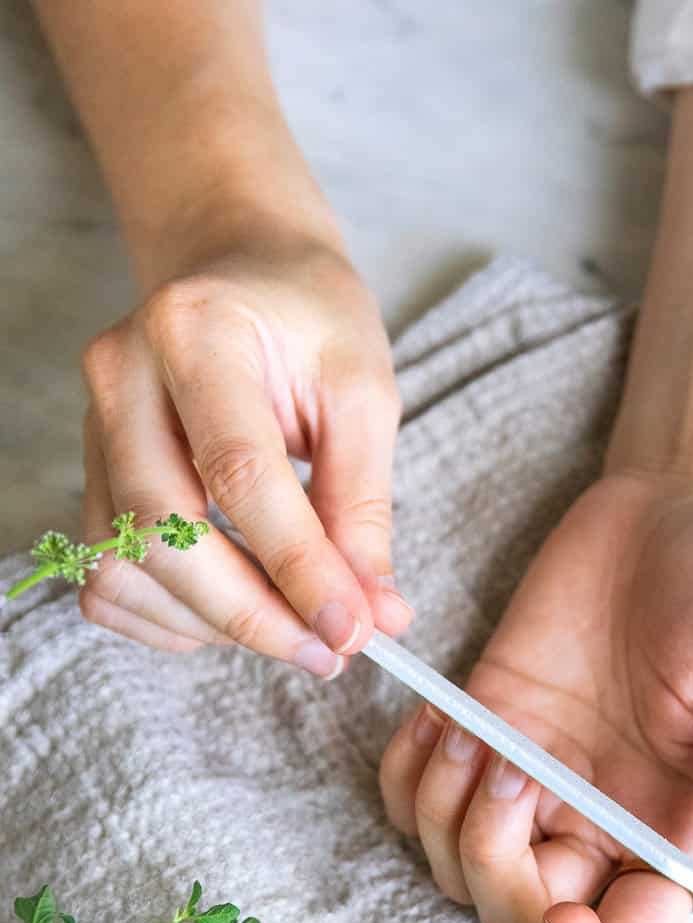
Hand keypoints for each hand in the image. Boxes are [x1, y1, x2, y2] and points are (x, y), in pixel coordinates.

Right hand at [78, 238, 411, 670]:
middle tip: (329, 650)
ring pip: (124, 568)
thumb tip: (374, 614)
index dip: (297, 567)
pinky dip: (171, 617)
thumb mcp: (363, 391)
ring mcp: (91, 430)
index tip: (353, 632)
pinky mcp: (88, 475)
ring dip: (212, 624)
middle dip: (251, 614)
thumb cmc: (309, 320)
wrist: (240, 272)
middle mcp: (122, 379)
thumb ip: (362, 505)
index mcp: (196, 332)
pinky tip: (234, 606)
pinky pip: (106, 578)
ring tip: (292, 622)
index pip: (239, 474)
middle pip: (164, 534)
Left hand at [381, 473, 692, 922]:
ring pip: (456, 867)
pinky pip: (412, 795)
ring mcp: (531, 776)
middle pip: (520, 918)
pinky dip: (404, 776)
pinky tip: (438, 725)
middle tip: (519, 775)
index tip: (563, 918)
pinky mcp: (481, 722)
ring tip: (477, 736)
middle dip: (499, 872)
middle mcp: (595, 822)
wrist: (676, 504)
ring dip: (445, 818)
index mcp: (670, 834)